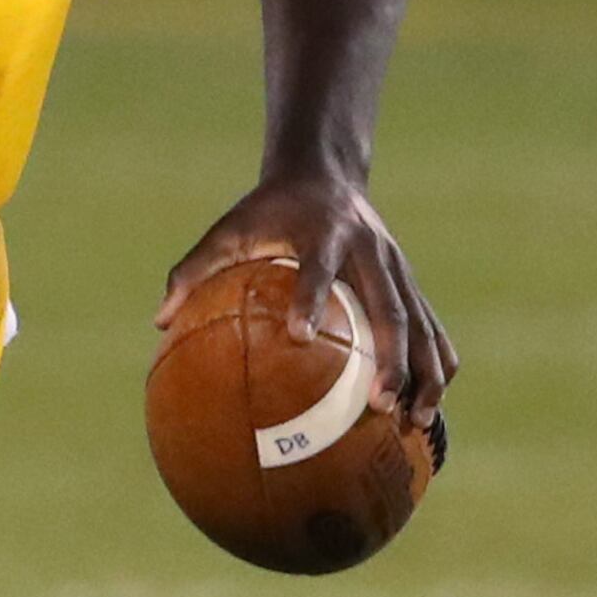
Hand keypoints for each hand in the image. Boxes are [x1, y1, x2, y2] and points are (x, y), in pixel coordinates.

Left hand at [160, 177, 455, 423]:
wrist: (326, 173)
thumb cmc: (270, 210)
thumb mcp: (230, 227)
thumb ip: (195, 269)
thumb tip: (158, 321)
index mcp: (325, 232)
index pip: (318, 267)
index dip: (310, 298)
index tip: (298, 336)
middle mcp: (370, 250)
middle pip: (388, 308)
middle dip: (389, 359)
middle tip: (378, 404)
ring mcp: (398, 269)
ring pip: (421, 325)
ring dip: (424, 374)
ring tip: (414, 424)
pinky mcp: (412, 283)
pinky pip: (432, 329)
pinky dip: (438, 367)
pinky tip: (429, 411)